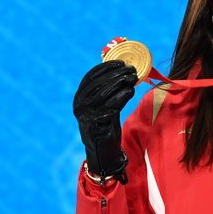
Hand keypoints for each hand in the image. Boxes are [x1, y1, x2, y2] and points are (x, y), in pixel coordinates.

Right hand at [72, 60, 138, 183]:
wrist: (103, 151)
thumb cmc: (106, 126)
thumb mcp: (105, 105)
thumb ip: (109, 91)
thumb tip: (125, 72)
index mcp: (79, 97)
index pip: (91, 76)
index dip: (106, 67)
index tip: (121, 62)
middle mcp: (79, 105)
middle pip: (98, 83)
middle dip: (116, 74)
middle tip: (131, 69)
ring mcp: (86, 115)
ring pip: (104, 93)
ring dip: (120, 83)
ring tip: (133, 78)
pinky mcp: (95, 124)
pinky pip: (110, 106)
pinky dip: (121, 97)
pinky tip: (130, 91)